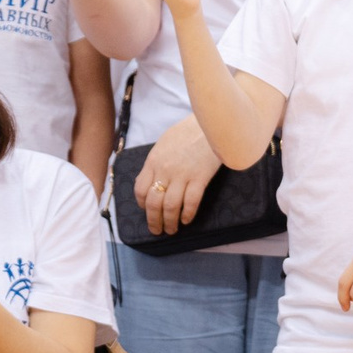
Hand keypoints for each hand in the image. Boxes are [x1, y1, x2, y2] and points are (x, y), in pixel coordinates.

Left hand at [137, 117, 220, 233]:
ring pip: (170, 206)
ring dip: (169, 222)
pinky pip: (191, 202)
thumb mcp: (165, 143)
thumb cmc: (189, 131)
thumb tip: (152, 178)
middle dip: (153, 220)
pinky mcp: (200, 177)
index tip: (147, 211)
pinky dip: (188, 214)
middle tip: (157, 230)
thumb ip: (157, 161)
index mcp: (154, 161)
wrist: (211, 122)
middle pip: (153, 202)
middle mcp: (165, 169)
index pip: (140, 189)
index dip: (142, 205)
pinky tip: (187, 220)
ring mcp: (183, 174)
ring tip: (171, 230)